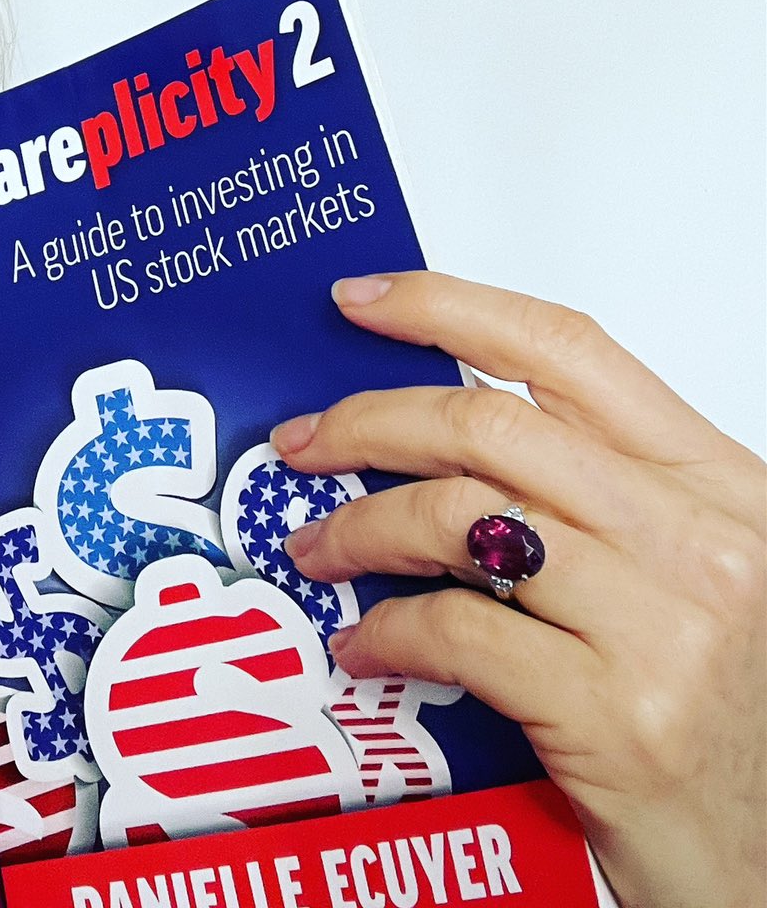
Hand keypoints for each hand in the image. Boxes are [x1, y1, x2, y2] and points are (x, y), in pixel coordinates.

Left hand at [270, 271, 765, 907]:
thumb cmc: (733, 727)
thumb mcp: (693, 578)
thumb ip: (595, 498)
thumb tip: (440, 433)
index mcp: (720, 488)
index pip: (566, 350)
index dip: (446, 307)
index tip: (359, 301)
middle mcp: (699, 543)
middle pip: (487, 425)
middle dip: (367, 422)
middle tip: (305, 442)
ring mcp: (664, 630)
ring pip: (457, 519)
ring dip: (358, 528)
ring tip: (316, 549)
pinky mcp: (619, 718)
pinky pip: (457, 632)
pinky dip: (387, 633)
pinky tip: (365, 646)